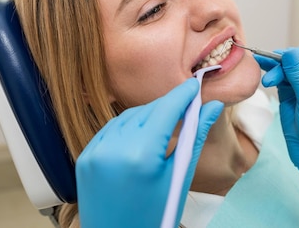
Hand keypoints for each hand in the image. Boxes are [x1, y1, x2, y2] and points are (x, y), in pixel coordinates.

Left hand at [76, 78, 223, 227]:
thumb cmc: (155, 216)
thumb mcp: (179, 177)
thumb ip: (195, 136)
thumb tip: (213, 106)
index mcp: (141, 155)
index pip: (166, 110)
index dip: (182, 95)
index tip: (194, 85)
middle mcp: (113, 149)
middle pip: (147, 111)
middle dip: (167, 106)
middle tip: (187, 105)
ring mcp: (95, 153)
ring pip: (127, 117)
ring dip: (148, 114)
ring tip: (167, 121)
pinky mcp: (85, 158)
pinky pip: (110, 130)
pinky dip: (127, 126)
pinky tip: (142, 133)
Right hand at [256, 45, 298, 215]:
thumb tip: (288, 52)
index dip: (297, 53)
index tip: (283, 58)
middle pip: (295, 59)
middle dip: (281, 63)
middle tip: (270, 69)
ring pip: (284, 68)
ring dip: (273, 69)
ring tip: (265, 76)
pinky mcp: (288, 94)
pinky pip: (278, 79)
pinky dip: (271, 75)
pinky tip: (262, 72)